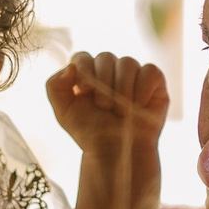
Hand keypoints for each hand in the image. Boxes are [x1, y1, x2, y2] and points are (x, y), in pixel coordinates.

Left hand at [48, 52, 167, 208]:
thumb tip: (70, 66)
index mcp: (87, 73)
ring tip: (121, 112)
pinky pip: (150, 71)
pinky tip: (139, 105)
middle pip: (105, 57)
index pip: (83, 57)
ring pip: (128, 62)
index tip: (85, 90)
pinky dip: (142, 88)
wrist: (117, 151)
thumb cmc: (91, 132)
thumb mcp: (64, 112)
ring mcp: (132, 74)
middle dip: (103, 83)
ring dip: (123, 88)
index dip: (83, 69)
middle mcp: (110, 69)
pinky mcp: (153, 80)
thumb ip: (55, 86)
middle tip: (104, 108)